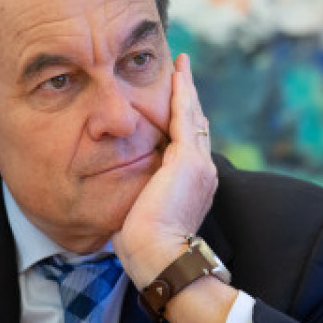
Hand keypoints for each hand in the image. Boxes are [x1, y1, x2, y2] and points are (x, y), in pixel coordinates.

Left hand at [113, 53, 218, 287]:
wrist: (159, 257)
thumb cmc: (144, 247)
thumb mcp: (141, 214)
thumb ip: (138, 197)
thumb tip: (120, 195)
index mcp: (192, 186)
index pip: (188, 145)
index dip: (182, 122)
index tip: (175, 104)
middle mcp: (202, 171)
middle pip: (195, 125)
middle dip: (187, 98)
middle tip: (181, 72)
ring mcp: (198, 164)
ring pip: (192, 116)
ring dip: (185, 89)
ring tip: (181, 65)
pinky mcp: (187, 159)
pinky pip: (185, 116)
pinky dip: (182, 92)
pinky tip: (178, 72)